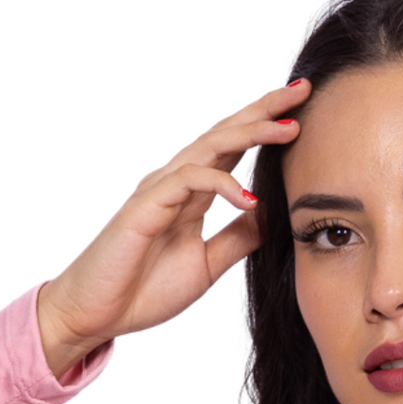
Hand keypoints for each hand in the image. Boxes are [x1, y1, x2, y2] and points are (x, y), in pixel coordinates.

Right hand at [35, 80, 309, 378]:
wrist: (98, 314)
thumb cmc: (143, 289)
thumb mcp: (207, 264)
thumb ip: (238, 239)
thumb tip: (272, 216)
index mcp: (192, 192)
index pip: (234, 148)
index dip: (266, 126)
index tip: (304, 112)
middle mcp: (176, 181)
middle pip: (225, 134)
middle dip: (264, 110)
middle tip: (303, 90)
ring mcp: (159, 190)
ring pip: (209, 148)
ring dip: (250, 135)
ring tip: (288, 129)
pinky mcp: (145, 208)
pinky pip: (188, 183)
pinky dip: (221, 185)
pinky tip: (248, 196)